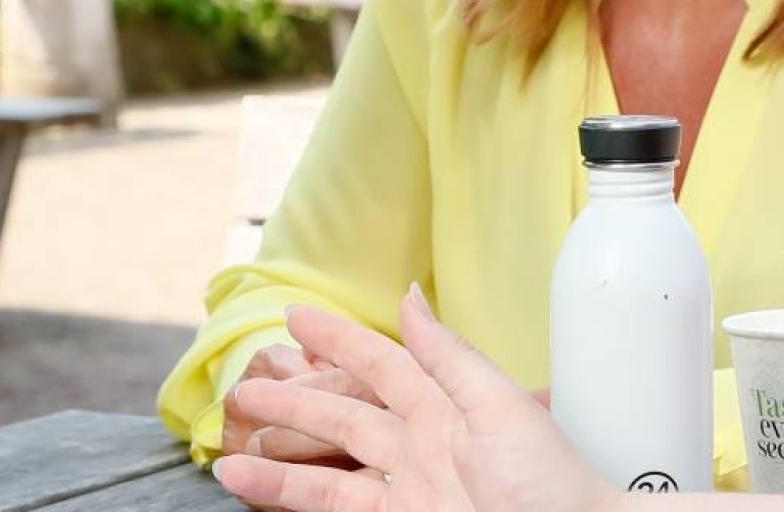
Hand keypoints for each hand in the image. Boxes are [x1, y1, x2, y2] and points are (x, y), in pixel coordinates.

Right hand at [213, 287, 622, 511]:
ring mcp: (409, 496)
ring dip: (279, 467)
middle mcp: (420, 450)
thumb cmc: (555, 486)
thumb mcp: (500, 408)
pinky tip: (263, 496)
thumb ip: (447, 355)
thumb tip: (409, 294)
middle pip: (342, 419)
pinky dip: (295, 503)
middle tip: (241, 389)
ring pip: (329, 475)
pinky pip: (338, 511)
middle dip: (292, 404)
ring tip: (228, 459)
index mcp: (444, 409)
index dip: (337, 339)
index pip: (379, 363)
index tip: (294, 313)